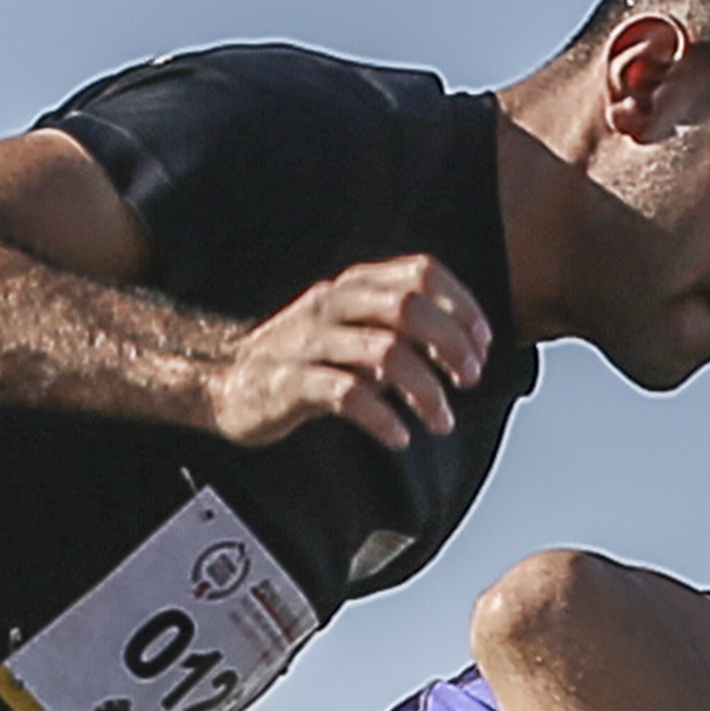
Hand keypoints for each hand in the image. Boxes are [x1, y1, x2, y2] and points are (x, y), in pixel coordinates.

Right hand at [208, 254, 493, 452]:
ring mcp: (310, 342)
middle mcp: (333, 304)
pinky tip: (400, 438)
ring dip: (425, 391)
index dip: (461, 305)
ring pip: (384, 354)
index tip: (482, 345)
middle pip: (408, 308)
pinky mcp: (291, 383)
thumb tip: (465, 346)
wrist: (226, 380)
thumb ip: (402, 331)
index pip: (421, 272)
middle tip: (468, 381)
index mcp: (353, 286)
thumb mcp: (355, 332)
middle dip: (450, 345)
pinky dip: (382, 418)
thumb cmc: (305, 360)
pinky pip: (346, 395)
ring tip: (442, 423)